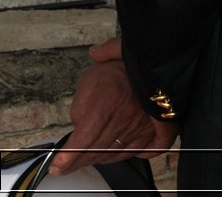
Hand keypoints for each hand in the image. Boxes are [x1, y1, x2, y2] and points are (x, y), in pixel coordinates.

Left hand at [51, 38, 179, 174]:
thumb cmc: (120, 70)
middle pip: (97, 150)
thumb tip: (78, 130)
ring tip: (85, 159)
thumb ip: (79, 107)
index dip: (68, 157)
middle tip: (66, 165)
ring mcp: (141, 126)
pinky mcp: (154, 130)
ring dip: (97, 159)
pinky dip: (120, 157)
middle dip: (77, 162)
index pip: (84, 139)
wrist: (153, 64)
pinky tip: (111, 155)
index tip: (58, 166)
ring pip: (114, 154)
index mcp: (108, 104)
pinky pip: (135, 152)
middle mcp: (126, 118)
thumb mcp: (91, 80)